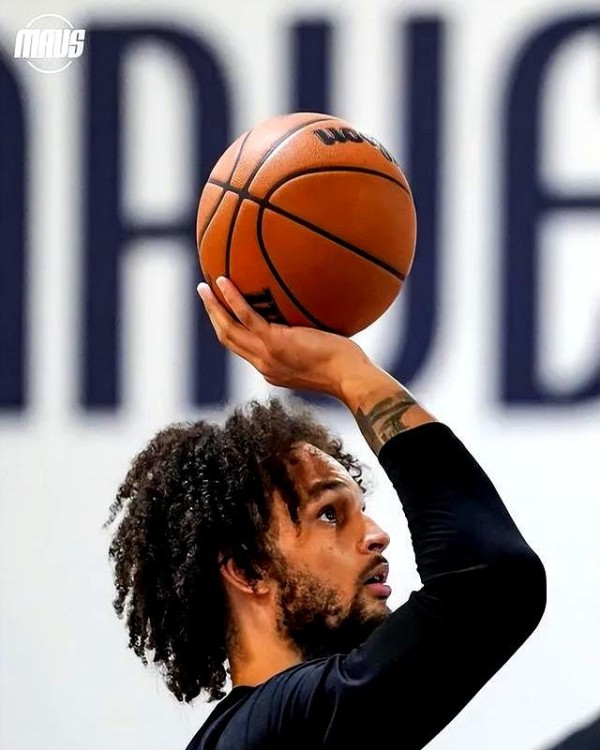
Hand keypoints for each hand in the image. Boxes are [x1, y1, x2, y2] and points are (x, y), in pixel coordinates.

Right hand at [197, 277, 371, 398]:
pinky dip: (231, 299)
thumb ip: (313, 339)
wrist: (349, 377)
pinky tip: (223, 281)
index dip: (231, 330)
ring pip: (228, 330)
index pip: (244, 350)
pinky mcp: (274, 342)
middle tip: (205, 296)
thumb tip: (319, 316)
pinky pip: (246, 317)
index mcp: (272, 368)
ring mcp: (266, 354)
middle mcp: (263, 364)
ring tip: (204, 287)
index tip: (225, 314)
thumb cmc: (347, 365)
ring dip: (213, 308)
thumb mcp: (324, 353)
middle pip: (228, 340)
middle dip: (214, 317)